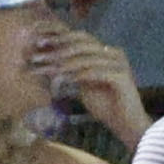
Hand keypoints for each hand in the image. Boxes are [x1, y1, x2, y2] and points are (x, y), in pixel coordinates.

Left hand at [26, 22, 148, 145]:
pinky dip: (79, 74)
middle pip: (82, 43)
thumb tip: (47, 63)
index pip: (80, 38)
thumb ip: (70, 73)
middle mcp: (113, 53)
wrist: (126, 125)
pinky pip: (96, 72)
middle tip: (37, 55)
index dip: (58, 38)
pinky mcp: (122, 77)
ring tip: (45, 68)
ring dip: (63, 63)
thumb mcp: (82, 87)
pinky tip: (64, 79)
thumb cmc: (105, 106)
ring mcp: (119, 63)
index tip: (36, 43)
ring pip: (87, 57)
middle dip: (57, 48)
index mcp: (105, 52)